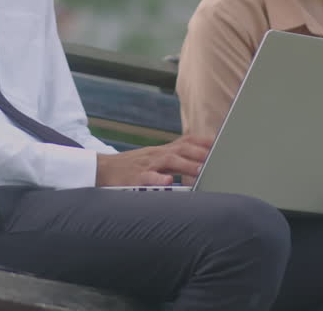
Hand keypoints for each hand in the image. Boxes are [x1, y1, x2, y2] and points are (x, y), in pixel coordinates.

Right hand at [95, 135, 212, 186]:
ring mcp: (146, 165)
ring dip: (186, 165)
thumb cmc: (130, 168)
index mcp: (161, 151)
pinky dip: (158, 178)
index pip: (185, 141)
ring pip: (168, 161)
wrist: (101, 170)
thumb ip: (173, 161)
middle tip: (217, 158)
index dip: (203, 142)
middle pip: (181, 149)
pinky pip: (147, 177)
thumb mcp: (153, 160)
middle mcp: (156, 154)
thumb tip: (196, 164)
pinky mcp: (134, 178)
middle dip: (200, 153)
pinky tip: (168, 181)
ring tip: (200, 170)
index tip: (221, 143)